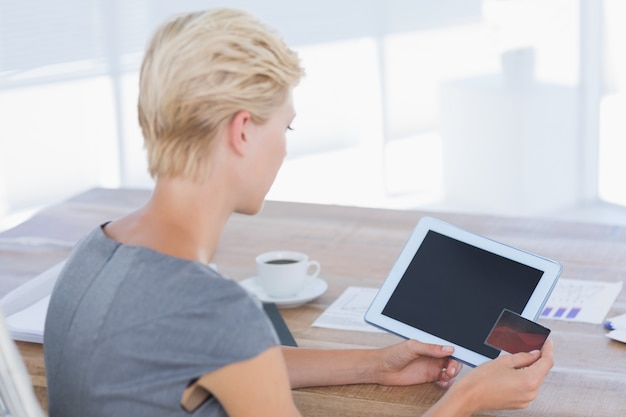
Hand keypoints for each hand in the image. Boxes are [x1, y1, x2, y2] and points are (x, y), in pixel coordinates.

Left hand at [374, 339, 462, 386]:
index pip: (448, 347)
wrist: (382, 368)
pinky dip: (446, 382)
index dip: (456, 352)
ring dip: (452, 374)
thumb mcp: (412, 347)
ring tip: (446, 377)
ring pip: (450, 370)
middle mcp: (433, 355)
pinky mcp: (429, 377)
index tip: (457, 357)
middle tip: (450, 371)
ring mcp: (432, 366)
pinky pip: (443, 380)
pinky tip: (442, 383)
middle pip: (452, 359)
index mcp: (430, 344)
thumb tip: (448, 349)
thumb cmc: (393, 353)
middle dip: (455, 365)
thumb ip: (430, 348)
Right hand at [434, 339, 553, 415]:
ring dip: (528, 370)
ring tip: (514, 363)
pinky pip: (525, 388)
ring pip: (533, 381)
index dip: (548, 350)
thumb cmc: (481, 381)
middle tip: (530, 349)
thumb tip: (534, 354)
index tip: (547, 343)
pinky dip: (522, 380)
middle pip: (540, 372)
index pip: (546, 363)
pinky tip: (510, 374)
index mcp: (529, 381)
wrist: (468, 397)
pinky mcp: (518, 404)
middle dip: (537, 360)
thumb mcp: (503, 361)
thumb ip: (523, 356)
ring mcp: (524, 400)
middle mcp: (530, 393)